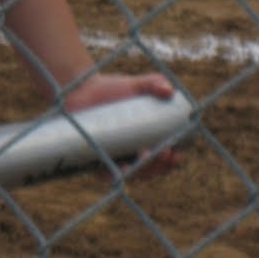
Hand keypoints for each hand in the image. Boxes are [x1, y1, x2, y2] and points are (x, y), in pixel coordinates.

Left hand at [64, 70, 179, 175]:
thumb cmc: (112, 88)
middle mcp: (131, 154)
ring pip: (131, 173)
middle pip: (150, 169)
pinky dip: (116, 176)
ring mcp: (114, 158)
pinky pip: (106, 174)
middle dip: (160, 165)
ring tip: (146, 156)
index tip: (176, 153)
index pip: (163, 159)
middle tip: (163, 151)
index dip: (171, 161)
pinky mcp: (95, 159)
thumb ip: (154, 82)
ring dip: (143, 170)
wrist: (82, 88)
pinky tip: (124, 170)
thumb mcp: (136, 85)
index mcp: (146, 142)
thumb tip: (169, 90)